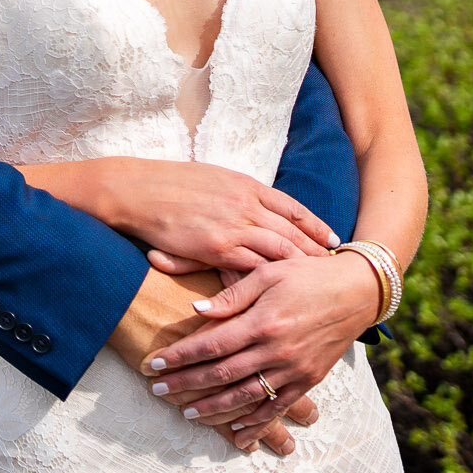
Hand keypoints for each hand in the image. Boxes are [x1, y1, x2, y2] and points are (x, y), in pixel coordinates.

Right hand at [93, 159, 338, 273]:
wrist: (136, 190)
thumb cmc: (168, 183)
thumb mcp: (212, 178)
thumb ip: (237, 192)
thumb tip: (253, 201)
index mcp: (246, 185)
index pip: (293, 207)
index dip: (316, 226)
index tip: (334, 240)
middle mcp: (246, 204)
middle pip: (293, 232)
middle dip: (316, 252)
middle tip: (335, 270)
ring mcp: (233, 226)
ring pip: (279, 251)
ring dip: (299, 270)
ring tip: (315, 287)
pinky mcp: (216, 247)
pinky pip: (251, 268)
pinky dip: (267, 281)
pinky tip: (278, 295)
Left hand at [140, 252, 381, 438]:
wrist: (358, 291)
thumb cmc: (308, 274)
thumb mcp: (268, 272)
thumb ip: (232, 294)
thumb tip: (196, 310)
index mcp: (263, 321)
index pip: (211, 345)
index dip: (180, 357)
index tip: (154, 364)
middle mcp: (277, 350)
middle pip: (222, 375)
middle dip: (186, 385)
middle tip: (157, 392)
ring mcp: (294, 369)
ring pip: (246, 396)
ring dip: (214, 408)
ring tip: (187, 413)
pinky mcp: (309, 379)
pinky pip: (279, 407)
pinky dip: (257, 422)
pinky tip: (237, 432)